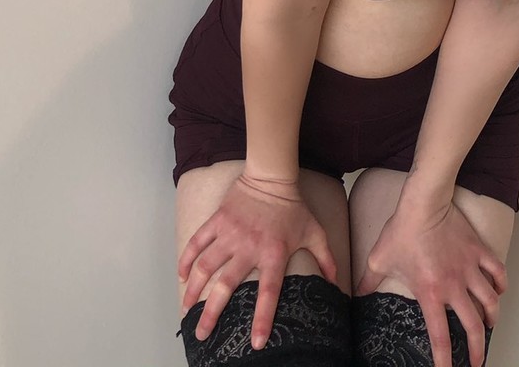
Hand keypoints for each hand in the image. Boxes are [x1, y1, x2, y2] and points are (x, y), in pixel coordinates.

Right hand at [178, 172, 338, 349]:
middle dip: (211, 313)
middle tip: (201, 333)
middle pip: (226, 286)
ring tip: (186, 309)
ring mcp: (231, 233)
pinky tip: (181, 275)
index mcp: (273, 254)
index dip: (262, 320)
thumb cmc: (294, 206)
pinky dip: (187, 258)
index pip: (268, 294)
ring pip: (206, 266)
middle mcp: (249, 247)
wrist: (272, 175)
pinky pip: (198, 242)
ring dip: (194, 289)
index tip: (255, 343)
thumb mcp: (314, 232)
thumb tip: (336, 282)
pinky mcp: (218, 220)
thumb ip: (326, 258)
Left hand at [356, 195, 506, 366]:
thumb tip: (356, 294)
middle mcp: (454, 286)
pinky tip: (499, 290)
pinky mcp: (478, 252)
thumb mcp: (379, 259)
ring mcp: (469, 269)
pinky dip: (502, 283)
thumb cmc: (402, 230)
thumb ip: (369, 281)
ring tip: (491, 324)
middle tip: (477, 360)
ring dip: (493, 316)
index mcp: (430, 293)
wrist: (423, 203)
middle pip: (473, 326)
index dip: (444, 360)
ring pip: (491, 301)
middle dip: (477, 349)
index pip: (440, 336)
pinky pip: (498, 271)